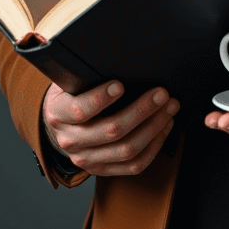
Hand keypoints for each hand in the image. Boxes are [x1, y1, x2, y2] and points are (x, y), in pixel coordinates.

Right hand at [42, 80, 179, 176]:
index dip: (99, 98)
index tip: (120, 84)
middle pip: (111, 130)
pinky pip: (134, 165)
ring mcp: (86, 159)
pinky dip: (154, 145)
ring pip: (126, 150)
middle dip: (141, 110)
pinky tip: (164, 126)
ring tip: (169, 108)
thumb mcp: (70, 81)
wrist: (60, 123)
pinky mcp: (102, 170)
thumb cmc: (72, 94)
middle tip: (161, 93)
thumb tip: (119, 59)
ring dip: (154, 127)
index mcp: (59, 114)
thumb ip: (87, 75)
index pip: (79, 110)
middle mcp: (70, 141)